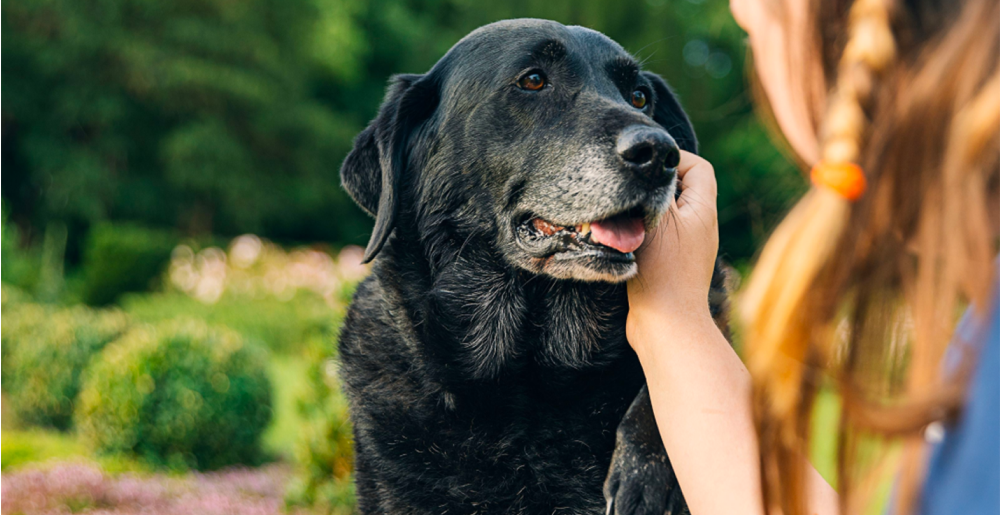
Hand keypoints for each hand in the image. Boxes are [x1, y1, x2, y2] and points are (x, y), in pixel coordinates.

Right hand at [627, 150, 718, 351]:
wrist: (666, 326)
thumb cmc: (663, 271)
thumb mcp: (658, 218)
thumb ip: (656, 187)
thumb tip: (651, 165)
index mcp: (703, 210)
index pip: (698, 167)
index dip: (674, 158)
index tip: (646, 166)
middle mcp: (700, 227)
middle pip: (681, 189)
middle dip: (654, 185)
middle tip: (629, 188)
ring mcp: (688, 248)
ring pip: (666, 214)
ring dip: (643, 211)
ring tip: (623, 215)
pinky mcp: (672, 266)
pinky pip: (658, 237)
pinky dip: (641, 233)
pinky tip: (622, 239)